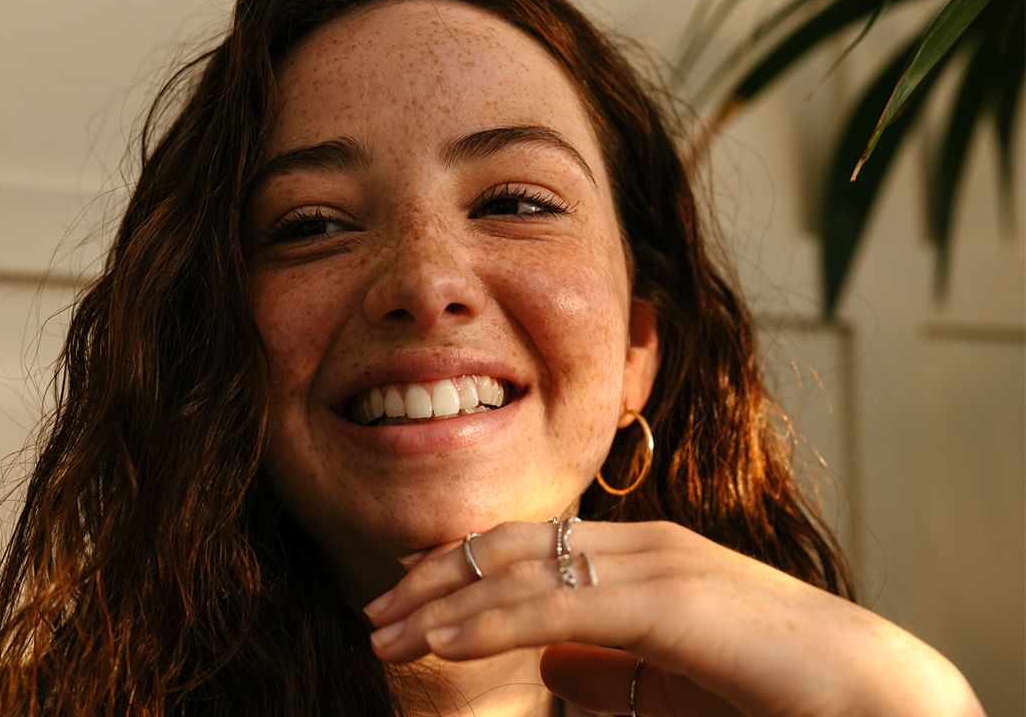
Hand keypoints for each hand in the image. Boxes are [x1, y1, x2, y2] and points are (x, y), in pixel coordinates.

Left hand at [363, 520, 983, 715]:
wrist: (869, 699)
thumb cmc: (770, 692)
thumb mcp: (668, 680)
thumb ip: (608, 667)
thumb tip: (549, 668)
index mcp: (640, 556)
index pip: (529, 546)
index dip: (461, 566)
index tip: (407, 594)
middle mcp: (640, 546)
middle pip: (510, 549)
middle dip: (436, 580)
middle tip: (376, 613)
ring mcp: (655, 566)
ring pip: (521, 575)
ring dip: (443, 606)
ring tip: (384, 636)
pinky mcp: (668, 602)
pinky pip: (556, 609)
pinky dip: (488, 625)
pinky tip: (439, 645)